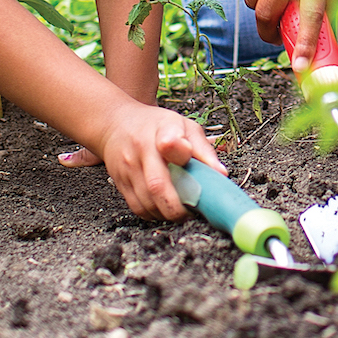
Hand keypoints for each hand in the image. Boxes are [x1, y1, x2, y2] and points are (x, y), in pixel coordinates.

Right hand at [60, 100, 224, 220]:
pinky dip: (155, 214)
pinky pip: (138, 208)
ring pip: (148, 202)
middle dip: (180, 206)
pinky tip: (165, 208)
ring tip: (183, 209)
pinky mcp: (120, 183)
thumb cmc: (155, 125)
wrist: (116, 123)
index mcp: (162, 130)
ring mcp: (128, 168)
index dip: (184, 159)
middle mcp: (141, 150)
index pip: (171, 143)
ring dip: (169, 213)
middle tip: (195, 209)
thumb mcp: (184, 126)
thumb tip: (221, 174)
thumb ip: (203, 149)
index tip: (198, 175)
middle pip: (158, 185)